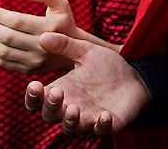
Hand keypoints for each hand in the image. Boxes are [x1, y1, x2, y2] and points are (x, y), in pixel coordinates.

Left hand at [0, 0, 83, 73]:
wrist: (73, 51)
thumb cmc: (63, 23)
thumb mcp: (62, 4)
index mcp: (50, 28)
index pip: (17, 21)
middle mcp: (43, 46)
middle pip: (8, 37)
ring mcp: (35, 61)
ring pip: (3, 52)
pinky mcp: (28, 70)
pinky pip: (4, 64)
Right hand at [25, 33, 148, 135]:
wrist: (134, 75)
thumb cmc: (105, 65)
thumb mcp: (86, 51)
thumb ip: (65, 45)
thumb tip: (43, 36)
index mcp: (62, 90)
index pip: (38, 100)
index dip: (33, 96)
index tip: (34, 85)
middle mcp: (70, 107)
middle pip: (49, 116)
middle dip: (50, 106)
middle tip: (57, 93)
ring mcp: (88, 118)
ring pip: (70, 127)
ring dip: (69, 121)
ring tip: (74, 109)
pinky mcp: (107, 124)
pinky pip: (100, 131)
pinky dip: (101, 126)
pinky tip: (105, 115)